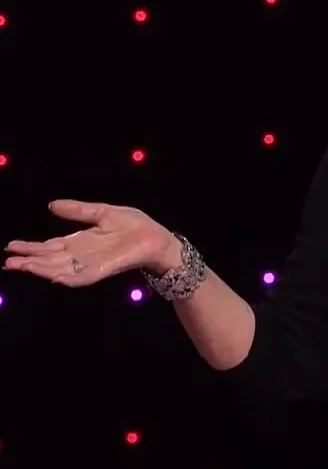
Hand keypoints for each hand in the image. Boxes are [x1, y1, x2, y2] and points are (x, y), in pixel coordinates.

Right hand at [4, 200, 178, 286]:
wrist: (158, 238)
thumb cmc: (135, 226)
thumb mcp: (103, 213)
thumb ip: (78, 210)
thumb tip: (51, 204)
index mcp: (80, 242)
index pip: (50, 246)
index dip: (31, 247)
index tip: (11, 246)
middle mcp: (81, 256)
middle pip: (49, 260)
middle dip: (28, 260)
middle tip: (7, 261)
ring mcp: (90, 265)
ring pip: (59, 269)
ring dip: (40, 269)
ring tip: (21, 266)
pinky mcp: (103, 270)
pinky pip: (81, 277)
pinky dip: (66, 277)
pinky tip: (52, 276)